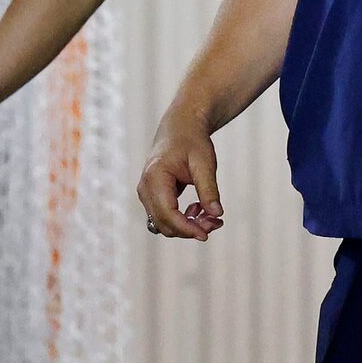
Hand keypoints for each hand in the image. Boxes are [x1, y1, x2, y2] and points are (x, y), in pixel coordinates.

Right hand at [138, 111, 225, 240]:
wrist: (180, 128)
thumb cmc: (192, 141)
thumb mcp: (204, 163)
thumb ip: (209, 189)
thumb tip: (217, 214)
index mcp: (154, 177)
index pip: (167, 213)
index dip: (186, 228)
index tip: (205, 235)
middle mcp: (145, 188)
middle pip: (164, 223)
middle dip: (190, 228)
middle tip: (217, 222)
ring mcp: (146, 194)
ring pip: (164, 224)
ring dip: (187, 226)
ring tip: (211, 216)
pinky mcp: (152, 197)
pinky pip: (165, 218)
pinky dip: (182, 220)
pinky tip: (198, 208)